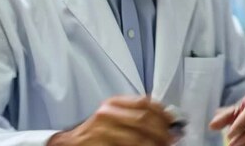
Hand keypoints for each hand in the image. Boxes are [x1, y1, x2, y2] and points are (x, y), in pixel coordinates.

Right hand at [47, 96, 174, 145]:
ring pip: (138, 139)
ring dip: (154, 145)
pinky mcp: (99, 145)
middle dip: (162, 131)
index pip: (144, 102)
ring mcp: (102, 131)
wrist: (71, 143)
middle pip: (143, 120)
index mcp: (113, 103)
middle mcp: (107, 114)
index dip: (162, 112)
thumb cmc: (96, 131)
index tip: (174, 121)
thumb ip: (135, 114)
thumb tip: (166, 120)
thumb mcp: (114, 116)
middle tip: (172, 140)